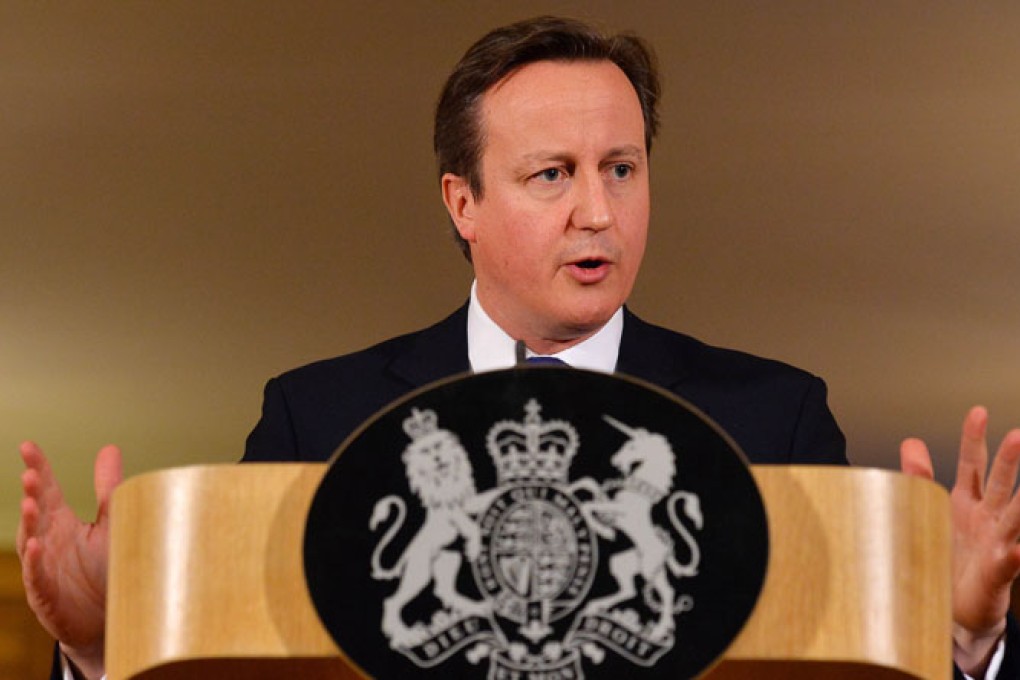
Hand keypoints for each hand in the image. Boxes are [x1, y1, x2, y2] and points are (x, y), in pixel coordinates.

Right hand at [16, 441, 121, 679]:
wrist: (107, 617)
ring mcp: (44, 567)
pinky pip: (37, 576)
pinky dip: (35, 561)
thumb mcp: (110, 522)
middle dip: (31, 493)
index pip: (47, 488)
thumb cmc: (106, 566)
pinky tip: (35, 545)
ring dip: (30, 523)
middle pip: (37, 511)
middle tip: (30, 473)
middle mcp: (49, 540)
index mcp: (63, 520)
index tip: (27, 446)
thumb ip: (107, 488)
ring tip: (31, 503)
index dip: (38, 468)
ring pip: (32, 541)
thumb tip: (109, 447)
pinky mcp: (47, 594)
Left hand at [900, 407, 1019, 675]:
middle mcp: (988, 517)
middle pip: (1001, 483)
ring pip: (1016, 516)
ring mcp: (998, 542)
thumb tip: (911, 441)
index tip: (977, 411)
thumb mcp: (932, 510)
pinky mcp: (999, 572)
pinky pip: (1011, 561)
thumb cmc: (948, 554)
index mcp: (968, 501)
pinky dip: (1015, 553)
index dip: (973, 439)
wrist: (958, 605)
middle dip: (1010, 460)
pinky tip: (1015, 548)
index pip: (972, 464)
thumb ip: (920, 476)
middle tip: (1019, 436)